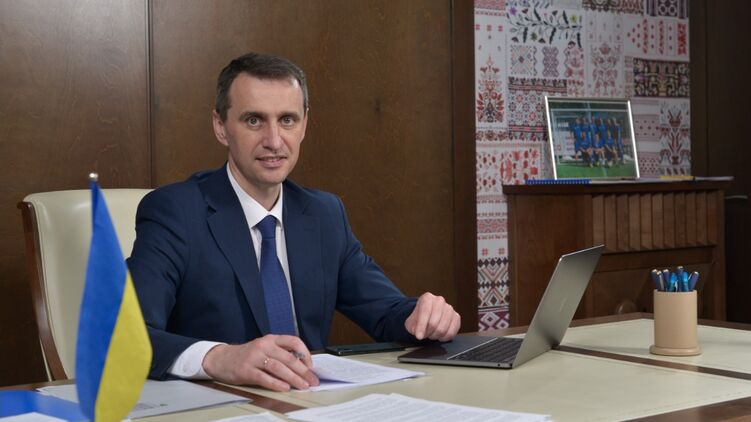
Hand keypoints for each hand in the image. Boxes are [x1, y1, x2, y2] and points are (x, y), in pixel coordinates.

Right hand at [202, 334, 318, 391]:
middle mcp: (264, 345)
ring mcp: (254, 357)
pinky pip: (264, 377)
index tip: (311, 366)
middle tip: (312, 380)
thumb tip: (302, 366)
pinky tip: (285, 388)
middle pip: (289, 358)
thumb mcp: (264, 348)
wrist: (221, 359)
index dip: (305, 353)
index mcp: (271, 339)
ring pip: (279, 367)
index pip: (294, 341)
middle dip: (303, 371)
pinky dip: (276, 383)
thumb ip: (280, 353)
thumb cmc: (247, 355)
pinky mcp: (246, 370)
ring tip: (302, 386)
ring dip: (293, 378)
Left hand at [404, 292, 460, 341]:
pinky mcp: (456, 317)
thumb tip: (419, 334)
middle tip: (424, 334)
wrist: (427, 317)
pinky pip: (451, 332)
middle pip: (433, 323)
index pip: (425, 312)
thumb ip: (414, 327)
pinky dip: (444, 338)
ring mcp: (449, 308)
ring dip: (435, 335)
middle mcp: (439, 300)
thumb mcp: (411, 322)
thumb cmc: (418, 319)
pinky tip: (439, 336)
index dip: (421, 326)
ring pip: (442, 329)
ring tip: (431, 334)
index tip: (418, 336)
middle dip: (427, 333)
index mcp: (427, 298)